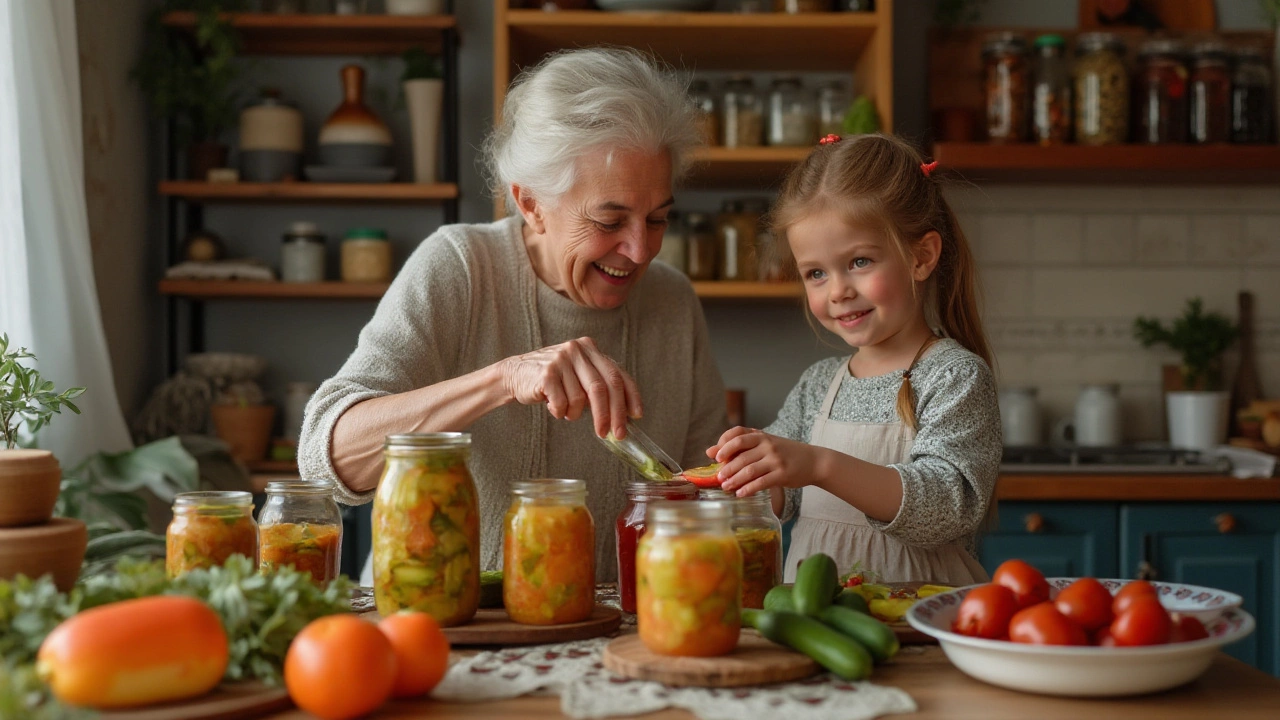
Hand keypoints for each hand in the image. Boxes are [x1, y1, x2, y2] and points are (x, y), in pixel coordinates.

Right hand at [499, 337, 641, 437]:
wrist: (514, 375)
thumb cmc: (552, 381)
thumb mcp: (579, 376)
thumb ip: (599, 387)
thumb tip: (625, 414)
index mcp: (590, 348)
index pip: (618, 374)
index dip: (631, 397)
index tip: (636, 416)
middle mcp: (577, 349)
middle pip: (603, 388)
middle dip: (611, 415)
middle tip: (614, 434)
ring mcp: (561, 359)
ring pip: (581, 399)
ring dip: (575, 414)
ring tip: (565, 410)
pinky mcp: (546, 373)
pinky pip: (563, 403)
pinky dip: (560, 412)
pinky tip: (552, 406)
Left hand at [709, 426, 820, 496]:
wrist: (814, 461)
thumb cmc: (785, 453)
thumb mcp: (765, 444)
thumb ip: (740, 447)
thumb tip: (710, 452)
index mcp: (761, 436)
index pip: (737, 434)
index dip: (724, 444)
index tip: (716, 457)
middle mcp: (767, 445)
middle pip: (740, 455)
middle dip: (726, 468)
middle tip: (718, 478)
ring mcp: (775, 459)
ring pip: (749, 470)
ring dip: (734, 480)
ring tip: (726, 487)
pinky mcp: (782, 474)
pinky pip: (761, 482)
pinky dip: (748, 489)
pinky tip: (741, 493)